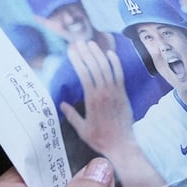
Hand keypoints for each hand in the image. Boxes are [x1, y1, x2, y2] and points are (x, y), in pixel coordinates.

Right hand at [60, 41, 135, 157]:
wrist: (121, 144)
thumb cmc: (100, 138)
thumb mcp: (82, 129)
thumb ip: (72, 116)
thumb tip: (62, 104)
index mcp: (92, 99)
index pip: (84, 74)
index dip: (77, 60)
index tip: (71, 50)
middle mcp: (104, 93)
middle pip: (94, 67)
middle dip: (86, 52)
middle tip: (78, 41)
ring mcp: (115, 92)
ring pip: (107, 68)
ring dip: (98, 54)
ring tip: (91, 43)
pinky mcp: (123, 94)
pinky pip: (120, 75)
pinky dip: (115, 63)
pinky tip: (110, 53)